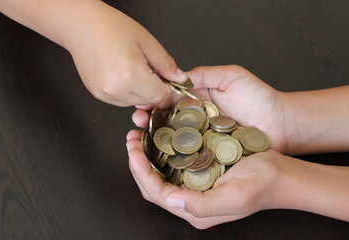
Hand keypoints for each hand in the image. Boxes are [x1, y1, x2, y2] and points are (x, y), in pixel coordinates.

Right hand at [67, 1, 186, 106]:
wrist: (82, 26)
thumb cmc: (111, 28)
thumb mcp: (147, 42)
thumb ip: (166, 64)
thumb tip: (180, 79)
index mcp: (130, 74)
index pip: (160, 96)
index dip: (167, 87)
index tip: (165, 77)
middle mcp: (116, 89)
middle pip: (148, 101)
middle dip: (153, 88)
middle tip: (147, 68)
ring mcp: (105, 94)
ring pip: (135, 103)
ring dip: (140, 91)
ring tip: (131, 68)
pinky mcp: (98, 95)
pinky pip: (121, 101)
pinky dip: (127, 92)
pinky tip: (122, 74)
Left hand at [126, 130, 287, 228]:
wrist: (280, 174)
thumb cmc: (262, 184)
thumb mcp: (235, 197)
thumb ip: (201, 205)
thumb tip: (170, 200)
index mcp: (195, 210)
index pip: (156, 193)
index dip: (140, 172)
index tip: (133, 150)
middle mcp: (190, 200)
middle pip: (152, 184)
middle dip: (138, 162)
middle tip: (132, 139)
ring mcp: (194, 186)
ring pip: (160, 173)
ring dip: (147, 154)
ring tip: (139, 136)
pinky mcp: (199, 172)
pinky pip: (173, 163)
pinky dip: (162, 149)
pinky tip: (159, 136)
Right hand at [132, 65, 291, 153]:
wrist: (283, 124)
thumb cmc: (260, 97)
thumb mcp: (231, 76)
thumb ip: (204, 75)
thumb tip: (176, 76)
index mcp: (198, 100)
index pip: (169, 100)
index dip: (153, 102)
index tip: (140, 106)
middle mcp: (196, 120)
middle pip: (166, 121)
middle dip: (148, 121)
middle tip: (135, 124)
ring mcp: (202, 138)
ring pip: (174, 139)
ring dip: (156, 139)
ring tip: (140, 140)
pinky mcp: (210, 154)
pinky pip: (189, 155)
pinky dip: (174, 156)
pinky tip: (160, 157)